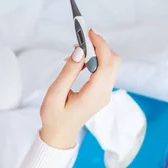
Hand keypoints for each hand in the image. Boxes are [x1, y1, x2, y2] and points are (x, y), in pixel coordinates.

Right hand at [39, 30, 119, 148]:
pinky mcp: (101, 93)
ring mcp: (105, 94)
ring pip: (111, 65)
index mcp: (94, 95)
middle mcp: (104, 94)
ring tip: (78, 49)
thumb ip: (68, 72)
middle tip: (82, 38)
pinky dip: (96, 61)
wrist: (59, 135)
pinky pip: (105, 71)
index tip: (89, 32)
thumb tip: (79, 51)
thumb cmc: (54, 117)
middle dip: (100, 46)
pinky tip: (81, 61)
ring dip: (98, 53)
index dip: (100, 45)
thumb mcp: (55, 94)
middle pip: (113, 62)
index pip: (106, 64)